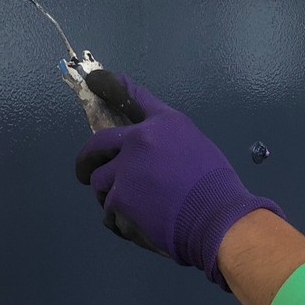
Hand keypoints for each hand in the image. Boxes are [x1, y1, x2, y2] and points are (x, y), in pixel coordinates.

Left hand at [74, 77, 281, 288]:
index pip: (133, 98)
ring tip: (129, 207)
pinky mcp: (120, 198)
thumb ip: (167, 141)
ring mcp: (126, 169)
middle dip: (87, 160)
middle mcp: (139, 140)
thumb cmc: (215, 185)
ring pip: (100, 181)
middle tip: (87, 172)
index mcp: (164, 124)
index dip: (112, 87)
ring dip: (109, 194)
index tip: (94, 79)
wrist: (217, 218)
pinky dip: (119, 220)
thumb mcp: (196, 146)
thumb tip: (147, 151)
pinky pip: (108, 210)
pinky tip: (137, 225)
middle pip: (97, 144)